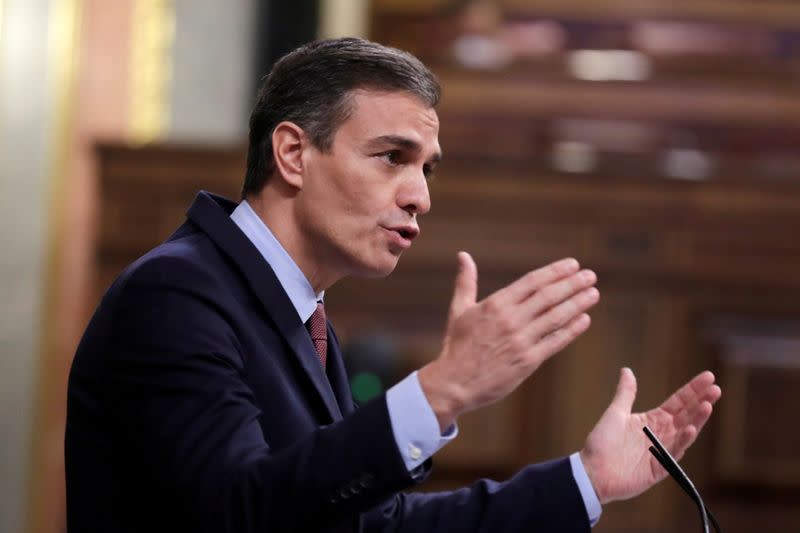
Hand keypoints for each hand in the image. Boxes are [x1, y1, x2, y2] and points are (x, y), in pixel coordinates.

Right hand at [419, 252, 599, 430]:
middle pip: (549, 296)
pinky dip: (572, 330)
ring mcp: (521, 341)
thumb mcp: (459, 310)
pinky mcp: (528, 361)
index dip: (555, 272)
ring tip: (593, 293)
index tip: (573, 264)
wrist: (454, 383)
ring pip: (556, 317)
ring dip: (577, 304)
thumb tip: (463, 255)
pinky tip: (584, 320)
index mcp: (495, 304)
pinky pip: (555, 342)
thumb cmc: (457, 346)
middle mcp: (510, 320)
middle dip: (572, 284)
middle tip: (590, 275)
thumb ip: (466, 281)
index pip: (532, 282)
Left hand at [580, 368, 721, 502]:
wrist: (591, 471)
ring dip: (697, 420)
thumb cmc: (601, 442)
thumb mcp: (615, 413)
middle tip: (716, 388)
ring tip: (708, 405)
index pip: (678, 402)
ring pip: (684, 433)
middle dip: (701, 401)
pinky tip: (690, 429)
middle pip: (686, 415)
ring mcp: (661, 451)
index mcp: (652, 420)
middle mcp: (661, 434)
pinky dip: (682, 441)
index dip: (692, 390)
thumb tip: (627, 370)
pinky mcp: (658, 468)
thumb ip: (626, 393)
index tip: (709, 376)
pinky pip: (673, 453)